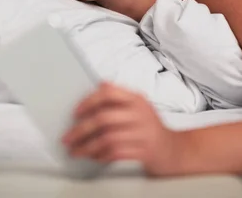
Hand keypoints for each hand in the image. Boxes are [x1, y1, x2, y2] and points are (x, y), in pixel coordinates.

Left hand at [61, 82, 182, 176]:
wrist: (173, 150)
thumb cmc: (151, 128)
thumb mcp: (139, 106)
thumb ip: (120, 96)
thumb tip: (100, 84)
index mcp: (137, 99)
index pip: (109, 93)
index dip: (88, 102)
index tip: (75, 112)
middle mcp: (140, 114)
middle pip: (104, 118)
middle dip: (81, 129)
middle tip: (68, 137)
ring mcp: (143, 133)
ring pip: (107, 138)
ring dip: (87, 147)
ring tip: (76, 151)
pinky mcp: (144, 151)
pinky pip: (116, 153)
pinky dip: (102, 156)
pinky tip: (94, 157)